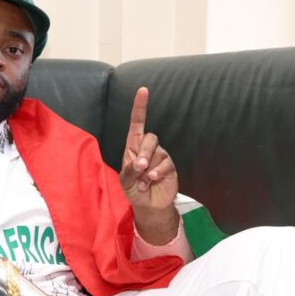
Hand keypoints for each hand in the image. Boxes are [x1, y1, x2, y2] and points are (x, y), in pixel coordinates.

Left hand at [119, 87, 178, 210]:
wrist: (148, 205)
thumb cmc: (133, 190)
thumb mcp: (125, 181)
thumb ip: (129, 171)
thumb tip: (141, 164)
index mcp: (133, 147)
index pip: (137, 123)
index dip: (140, 107)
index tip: (143, 90)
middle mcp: (148, 149)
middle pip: (150, 138)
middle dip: (144, 153)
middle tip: (139, 167)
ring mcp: (160, 157)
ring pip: (158, 152)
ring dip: (148, 169)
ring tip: (143, 181)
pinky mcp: (170, 167)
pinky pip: (166, 164)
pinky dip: (157, 173)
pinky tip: (152, 180)